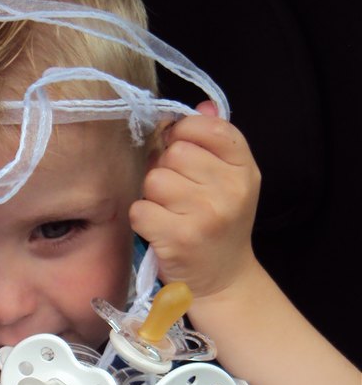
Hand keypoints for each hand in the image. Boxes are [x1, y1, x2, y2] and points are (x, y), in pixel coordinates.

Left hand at [130, 103, 260, 297]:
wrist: (223, 279)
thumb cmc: (218, 224)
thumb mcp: (230, 180)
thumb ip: (214, 140)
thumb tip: (200, 105)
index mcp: (244, 168)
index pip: (206, 126)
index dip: (183, 134)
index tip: (182, 153)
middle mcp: (230, 190)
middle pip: (173, 152)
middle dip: (165, 168)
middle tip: (176, 193)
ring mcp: (206, 215)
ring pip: (154, 180)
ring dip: (153, 195)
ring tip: (169, 211)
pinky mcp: (178, 238)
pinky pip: (140, 209)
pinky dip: (143, 218)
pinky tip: (160, 229)